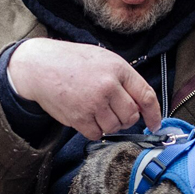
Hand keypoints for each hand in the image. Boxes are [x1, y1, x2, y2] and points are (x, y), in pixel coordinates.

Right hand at [8, 38, 160, 138]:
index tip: (155, 123)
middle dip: (126, 118)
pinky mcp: (79, 118)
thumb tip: (139, 106)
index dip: (154, 114)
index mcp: (118, 69)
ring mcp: (93, 103)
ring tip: (96, 110)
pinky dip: (93, 130)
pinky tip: (85, 116)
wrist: (39, 66)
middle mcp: (108, 86)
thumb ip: (122, 79)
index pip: (146, 96)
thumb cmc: (70, 61)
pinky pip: (96, 134)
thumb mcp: (102, 59)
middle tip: (113, 111)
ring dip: (108, 124)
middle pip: (131, 116)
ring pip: (114, 127)